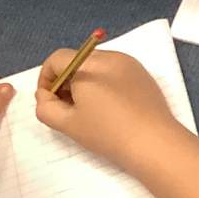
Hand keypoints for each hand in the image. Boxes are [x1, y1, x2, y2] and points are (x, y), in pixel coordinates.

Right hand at [33, 49, 180, 166]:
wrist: (153, 141)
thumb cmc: (106, 132)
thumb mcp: (66, 123)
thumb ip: (45, 106)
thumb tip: (45, 93)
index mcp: (90, 64)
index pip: (57, 58)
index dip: (46, 78)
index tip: (49, 100)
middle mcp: (111, 56)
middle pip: (77, 60)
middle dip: (64, 81)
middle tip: (66, 108)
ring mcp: (130, 63)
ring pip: (95, 65)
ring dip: (83, 83)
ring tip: (87, 110)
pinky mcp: (142, 74)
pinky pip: (113, 71)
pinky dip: (103, 83)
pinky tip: (107, 108)